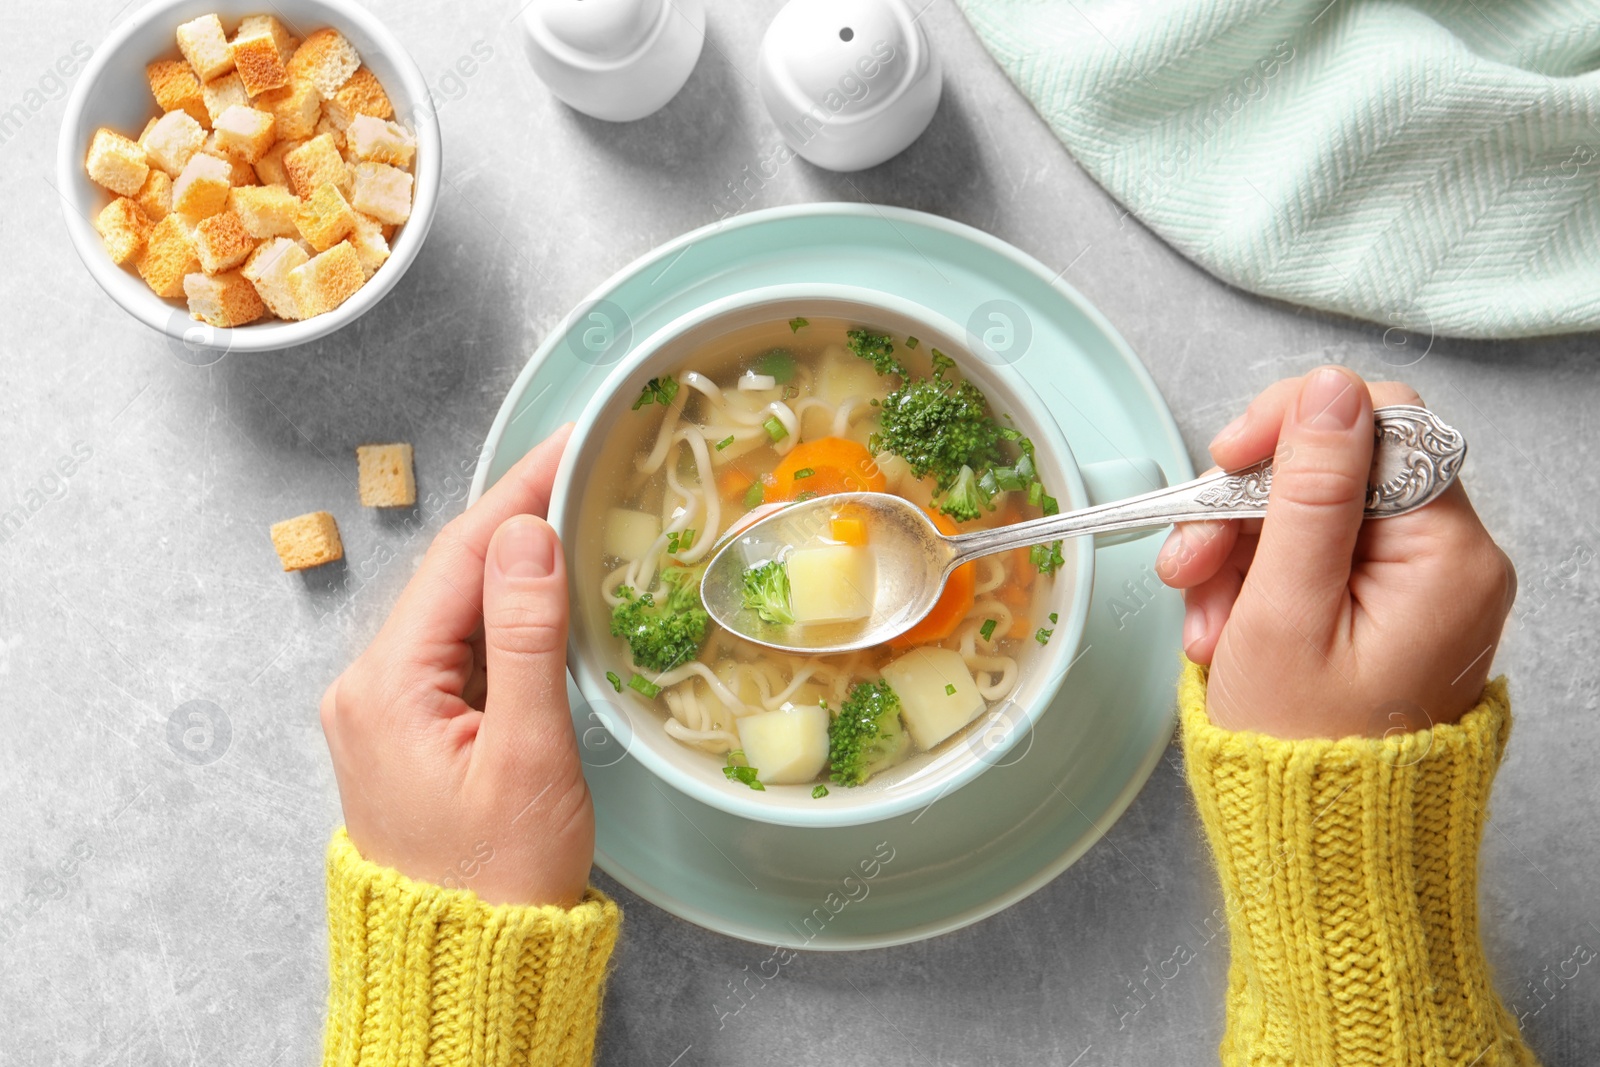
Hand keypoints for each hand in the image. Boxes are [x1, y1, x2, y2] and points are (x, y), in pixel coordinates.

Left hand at [320, 425, 592, 905]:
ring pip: (459, 610)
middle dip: (521, 516)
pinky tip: (551, 596)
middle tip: (589, 467)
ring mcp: (385, 710)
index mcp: (385, 686)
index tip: (573, 442)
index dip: (521, 491)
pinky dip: (508, 618)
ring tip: (581, 514)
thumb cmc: (499, 878)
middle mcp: (369, 687)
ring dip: (517, 564)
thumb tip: (527, 533)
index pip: (461, 556)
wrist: (469, 969)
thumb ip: (524, 637)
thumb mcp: (526, 754)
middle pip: (454, 574)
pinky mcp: (412, 731)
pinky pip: (461, 651)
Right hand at [1156, 367, 1515, 739]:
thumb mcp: (1284, 611)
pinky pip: (1315, 556)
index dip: (1293, 425)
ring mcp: (1422, 585)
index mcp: (1450, 557)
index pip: (1382, 421)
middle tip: (1191, 564)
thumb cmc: (1301, 750)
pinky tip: (1224, 632)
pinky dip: (1258, 583)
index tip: (1224, 460)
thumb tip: (1330, 390)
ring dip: (1239, 555)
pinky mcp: (1389, 606)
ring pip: (1313, 511)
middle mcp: (1453, 560)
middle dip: (1248, 508)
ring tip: (1205, 627)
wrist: (1319, 847)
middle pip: (1339, 467)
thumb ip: (1308, 493)